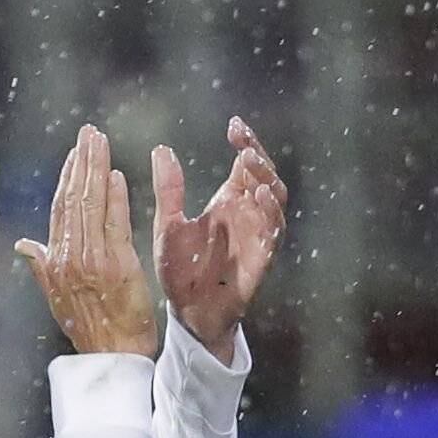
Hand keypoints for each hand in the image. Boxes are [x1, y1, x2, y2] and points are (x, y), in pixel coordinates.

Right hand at [17, 124, 157, 358]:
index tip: (75, 153)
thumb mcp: (58, 297)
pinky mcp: (118, 265)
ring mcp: (93, 260)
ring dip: (96, 169)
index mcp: (55, 262)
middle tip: (89, 132)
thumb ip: (42, 266)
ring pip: (91, 204)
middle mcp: (70, 258)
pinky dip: (115, 197)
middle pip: (73, 199)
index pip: (59, 210)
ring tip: (100, 142)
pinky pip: (115, 223)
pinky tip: (116, 175)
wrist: (113, 356)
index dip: (67, 178)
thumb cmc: (91, 329)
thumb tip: (23, 244)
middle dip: (82, 162)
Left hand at [152, 117, 288, 354]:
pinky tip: (260, 197)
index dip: (245, 141)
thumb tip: (161, 150)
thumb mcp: (168, 225)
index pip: (246, 162)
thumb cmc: (180, 270)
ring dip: (267, 179)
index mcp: (229, 199)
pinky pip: (274, 231)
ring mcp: (258, 233)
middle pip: (265, 174)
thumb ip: (169, 190)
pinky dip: (270, 213)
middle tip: (243, 145)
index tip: (234, 125)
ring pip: (276, 197)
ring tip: (251, 166)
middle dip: (258, 156)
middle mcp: (248, 212)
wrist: (189, 312)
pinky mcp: (263, 256)